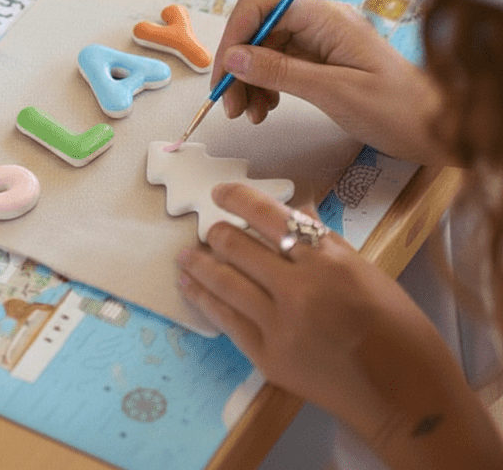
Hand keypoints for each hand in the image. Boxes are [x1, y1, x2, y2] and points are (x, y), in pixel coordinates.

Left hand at [177, 184, 502, 469]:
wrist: (407, 397)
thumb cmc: (399, 329)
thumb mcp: (367, 271)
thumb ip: (324, 241)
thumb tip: (295, 209)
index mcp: (327, 260)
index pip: (269, 215)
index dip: (237, 199)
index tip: (220, 193)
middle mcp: (298, 287)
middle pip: (238, 246)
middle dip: (215, 233)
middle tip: (207, 229)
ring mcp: (280, 324)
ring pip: (224, 281)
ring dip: (198, 263)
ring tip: (184, 255)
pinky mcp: (268, 357)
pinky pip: (226, 320)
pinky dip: (203, 298)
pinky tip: (189, 286)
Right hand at [212, 0, 444, 164]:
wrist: (437, 128)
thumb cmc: (397, 109)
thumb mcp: (334, 92)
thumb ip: (280, 71)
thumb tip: (234, 58)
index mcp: (325, 17)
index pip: (260, 3)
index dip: (234, 34)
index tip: (225, 73)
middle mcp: (318, 22)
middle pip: (257, 28)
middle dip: (237, 64)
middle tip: (231, 104)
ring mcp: (318, 41)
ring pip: (263, 49)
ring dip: (248, 80)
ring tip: (250, 114)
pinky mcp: (319, 61)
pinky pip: (278, 65)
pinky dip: (264, 86)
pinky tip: (266, 108)